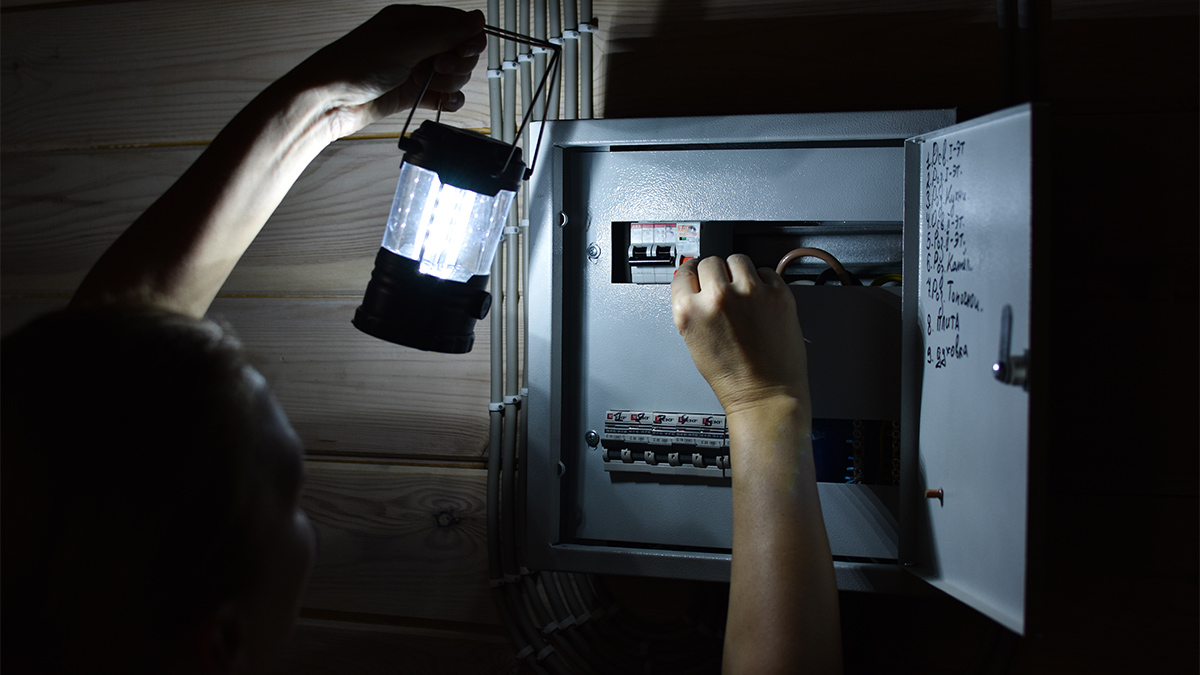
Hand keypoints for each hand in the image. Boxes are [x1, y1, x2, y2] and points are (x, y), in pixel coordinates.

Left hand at [278, 5, 486, 140]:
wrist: (327, 103)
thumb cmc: (352, 66)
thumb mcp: (402, 46)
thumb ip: (444, 34)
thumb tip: (478, 19)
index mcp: (412, 21)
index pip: (457, 24)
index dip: (467, 40)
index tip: (461, 53)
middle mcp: (416, 42)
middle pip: (460, 51)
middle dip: (457, 64)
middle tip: (437, 70)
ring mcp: (415, 68)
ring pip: (454, 75)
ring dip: (450, 83)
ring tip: (429, 86)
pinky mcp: (413, 93)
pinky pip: (444, 95)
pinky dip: (448, 100)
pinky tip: (442, 102)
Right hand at [671, 255, 810, 416]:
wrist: (765, 394)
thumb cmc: (732, 377)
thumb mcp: (694, 341)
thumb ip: (693, 308)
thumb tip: (696, 284)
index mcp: (689, 311)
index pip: (683, 271)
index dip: (692, 274)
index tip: (698, 275)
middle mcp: (717, 297)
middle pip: (710, 261)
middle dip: (716, 274)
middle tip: (724, 289)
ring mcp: (749, 292)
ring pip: (737, 259)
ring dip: (739, 272)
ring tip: (744, 293)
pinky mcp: (777, 293)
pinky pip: (765, 271)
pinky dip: (763, 282)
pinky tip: (761, 301)